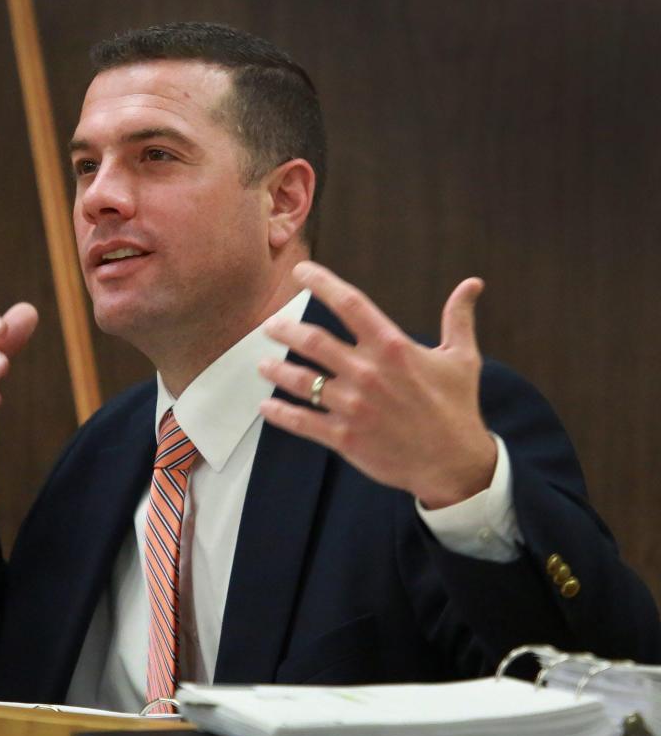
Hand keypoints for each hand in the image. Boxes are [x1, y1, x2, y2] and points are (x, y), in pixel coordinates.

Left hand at [258, 261, 495, 508]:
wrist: (454, 464)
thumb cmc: (457, 408)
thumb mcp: (462, 358)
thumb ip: (459, 318)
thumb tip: (472, 284)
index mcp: (393, 347)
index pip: (349, 303)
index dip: (321, 282)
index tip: (301, 271)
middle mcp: (367, 372)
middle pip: (312, 340)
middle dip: (284, 330)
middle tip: (270, 327)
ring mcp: (353, 405)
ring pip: (300, 380)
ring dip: (276, 370)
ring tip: (262, 365)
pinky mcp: (344, 436)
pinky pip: (302, 421)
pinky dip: (279, 413)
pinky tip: (266, 407)